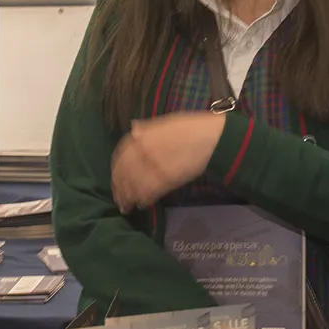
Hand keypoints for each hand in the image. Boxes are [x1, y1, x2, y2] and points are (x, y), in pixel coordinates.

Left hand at [110, 112, 227, 211]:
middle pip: (124, 173)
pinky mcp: (166, 179)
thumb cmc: (192, 126)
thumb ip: (147, 128)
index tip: (115, 179)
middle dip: (119, 188)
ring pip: (133, 185)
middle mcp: (143, 150)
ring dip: (128, 198)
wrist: (212, 136)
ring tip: (126, 207)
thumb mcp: (165, 122)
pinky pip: (149, 192)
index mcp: (142, 136)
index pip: (120, 156)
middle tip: (119, 199)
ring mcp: (154, 165)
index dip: (116, 171)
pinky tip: (142, 205)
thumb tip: (134, 129)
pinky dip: (143, 199)